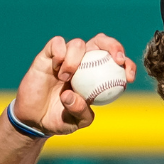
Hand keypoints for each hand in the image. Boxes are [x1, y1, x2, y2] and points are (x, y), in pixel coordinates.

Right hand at [13, 34, 136, 135]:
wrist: (34, 119)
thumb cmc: (60, 119)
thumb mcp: (77, 122)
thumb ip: (81, 112)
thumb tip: (74, 95)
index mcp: (97, 76)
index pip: (116, 62)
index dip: (127, 65)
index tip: (129, 78)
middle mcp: (83, 63)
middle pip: (102, 42)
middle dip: (113, 45)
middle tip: (116, 60)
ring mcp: (65, 58)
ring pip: (79, 43)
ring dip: (76, 59)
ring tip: (66, 79)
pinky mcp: (47, 55)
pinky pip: (57, 43)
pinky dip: (60, 52)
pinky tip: (57, 68)